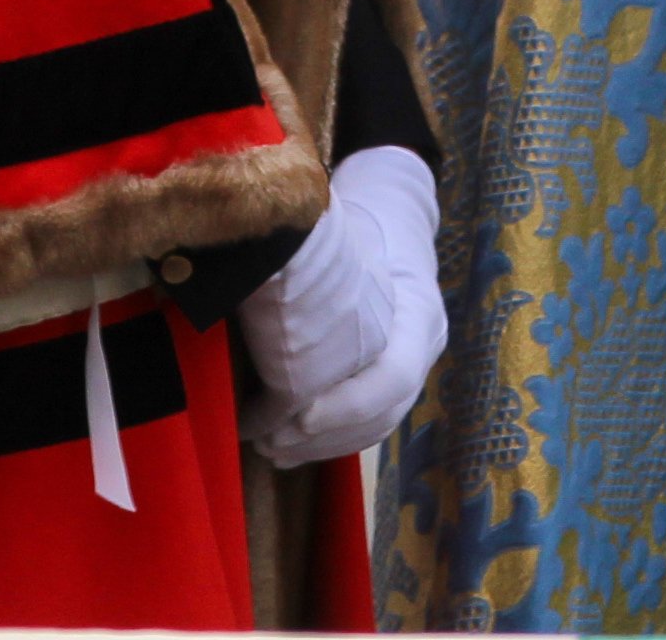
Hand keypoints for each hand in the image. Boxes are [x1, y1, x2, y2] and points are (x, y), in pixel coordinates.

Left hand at [235, 145, 445, 466]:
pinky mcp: (395, 376)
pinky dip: (327, 439)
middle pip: (384, 412)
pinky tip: (286, 446)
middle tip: (267, 443)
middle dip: (322, 436)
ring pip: (376, 426)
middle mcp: (425, 342)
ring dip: (320, 446)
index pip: (395, 375)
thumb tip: (241, 297)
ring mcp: (417, 362)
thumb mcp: (331, 239)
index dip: (345, 405)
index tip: (293, 415)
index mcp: (417, 306)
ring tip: (269, 450)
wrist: (391, 216)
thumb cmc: (351, 226)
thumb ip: (303, 276)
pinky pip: (368, 423)